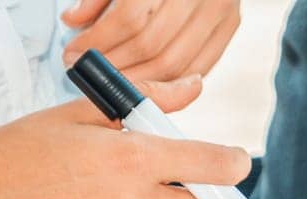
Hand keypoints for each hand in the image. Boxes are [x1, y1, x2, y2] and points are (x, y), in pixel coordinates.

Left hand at [62, 0, 240, 81]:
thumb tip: (76, 22)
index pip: (130, 19)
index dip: (99, 41)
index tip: (76, 54)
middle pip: (153, 47)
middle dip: (117, 67)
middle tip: (93, 72)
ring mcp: (219, 9)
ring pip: (177, 63)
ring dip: (141, 80)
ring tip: (117, 80)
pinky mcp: (231, 23)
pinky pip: (202, 65)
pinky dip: (174, 79)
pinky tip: (151, 79)